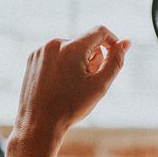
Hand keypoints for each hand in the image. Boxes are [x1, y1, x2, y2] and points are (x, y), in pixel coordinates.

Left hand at [13, 26, 129, 143]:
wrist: (38, 124)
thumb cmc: (70, 107)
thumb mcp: (100, 85)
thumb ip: (116, 61)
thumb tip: (125, 43)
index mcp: (71, 48)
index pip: (99, 31)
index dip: (112, 42)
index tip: (114, 56)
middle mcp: (53, 44)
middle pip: (84, 42)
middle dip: (92, 58)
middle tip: (88, 82)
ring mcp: (40, 51)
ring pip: (69, 49)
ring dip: (77, 62)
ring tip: (71, 86)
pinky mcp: (32, 59)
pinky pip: (55, 55)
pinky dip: (62, 65)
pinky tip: (59, 85)